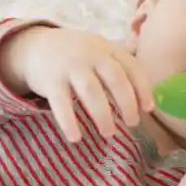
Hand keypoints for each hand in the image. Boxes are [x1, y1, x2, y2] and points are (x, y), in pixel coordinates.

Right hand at [4, 26, 154, 141]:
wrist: (36, 46)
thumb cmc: (77, 56)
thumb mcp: (100, 52)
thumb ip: (120, 69)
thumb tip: (148, 101)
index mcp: (108, 49)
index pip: (131, 67)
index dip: (143, 88)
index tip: (149, 108)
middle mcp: (91, 55)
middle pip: (115, 78)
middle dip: (127, 102)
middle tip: (133, 123)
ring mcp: (70, 67)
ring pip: (91, 91)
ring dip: (102, 115)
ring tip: (109, 134)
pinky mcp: (50, 81)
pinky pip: (61, 104)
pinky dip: (69, 122)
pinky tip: (75, 138)